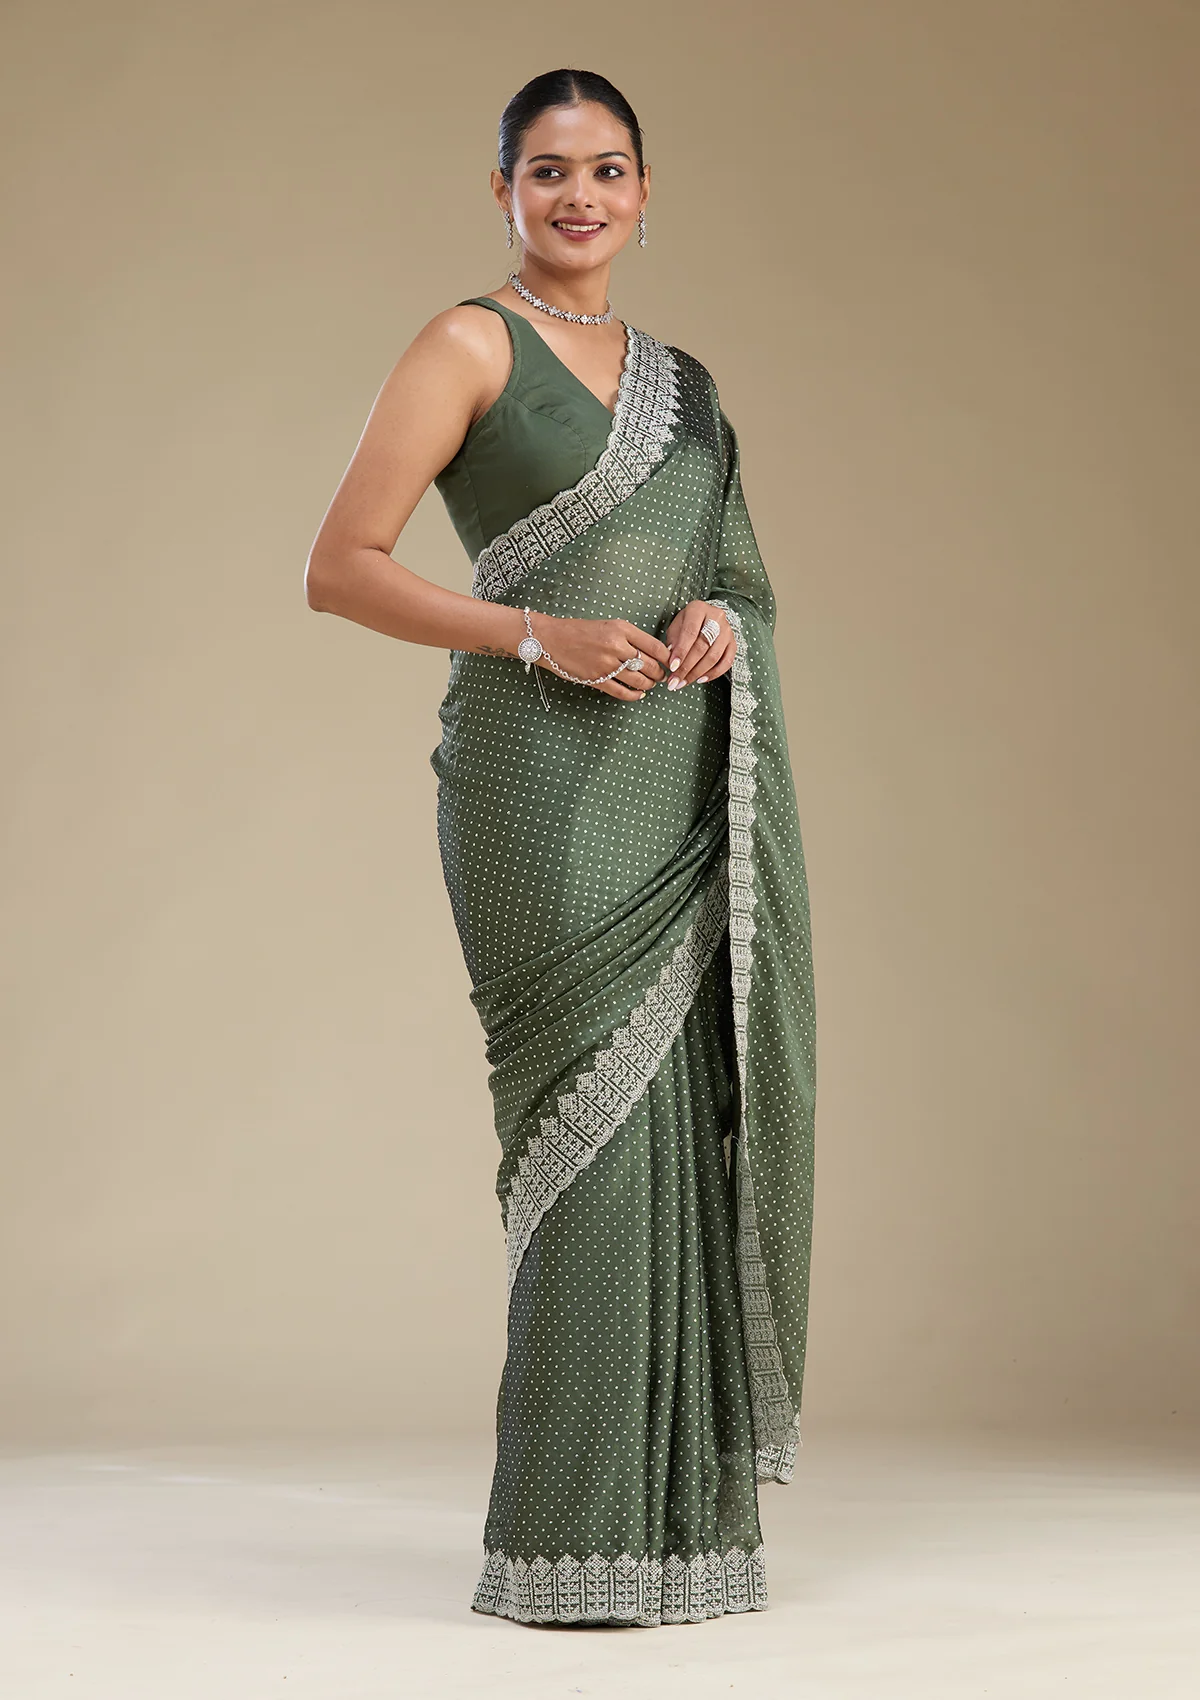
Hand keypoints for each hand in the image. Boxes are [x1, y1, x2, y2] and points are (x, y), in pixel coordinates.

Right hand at [524, 613, 670, 701]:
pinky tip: (639, 695)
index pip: (655, 646)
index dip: (667, 657)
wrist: (551, 639)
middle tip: (661, 676)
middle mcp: (617, 646)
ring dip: (649, 685)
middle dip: (659, 673)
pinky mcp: (597, 679)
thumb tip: (653, 652)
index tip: (670, 662)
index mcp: (621, 629)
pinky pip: (622, 692)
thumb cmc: (580, 631)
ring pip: (639, 680)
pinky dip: (634, 695)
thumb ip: (629, 638)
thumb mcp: (608, 625)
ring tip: (651, 684)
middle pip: (650, 665)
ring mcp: (607, 664)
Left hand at [662, 601, 735, 688]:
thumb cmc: (687, 623)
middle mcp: (716, 617)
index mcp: (698, 609)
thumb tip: (672, 661)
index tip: (672, 667)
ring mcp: (727, 630)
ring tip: (684, 682)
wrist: (707, 617)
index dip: (681, 651)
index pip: (690, 632)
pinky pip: (727, 662)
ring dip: (698, 673)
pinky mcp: (734, 642)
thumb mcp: (676, 626)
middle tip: (676, 681)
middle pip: (702, 646)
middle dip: (687, 667)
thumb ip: (673, 641)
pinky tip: (700, 679)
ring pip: (714, 656)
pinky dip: (713, 674)